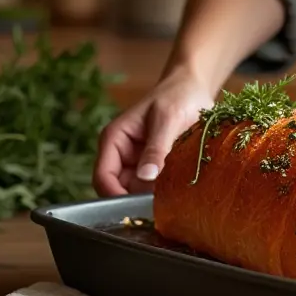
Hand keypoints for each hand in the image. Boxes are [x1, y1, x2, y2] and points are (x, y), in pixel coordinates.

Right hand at [93, 63, 214, 197]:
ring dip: (152, 197)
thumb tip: (145, 177)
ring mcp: (135, 161)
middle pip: (118, 190)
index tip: (138, 208)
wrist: (192, 87)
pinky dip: (163, 192)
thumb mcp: (168, 119)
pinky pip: (152, 187)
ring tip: (175, 197)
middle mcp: (120, 154)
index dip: (115, 196)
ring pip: (136, 192)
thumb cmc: (177, 95)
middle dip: (136, 200)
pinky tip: (179, 191)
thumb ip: (157, 148)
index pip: (102, 177)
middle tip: (162, 206)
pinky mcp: (152, 166)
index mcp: (114, 139)